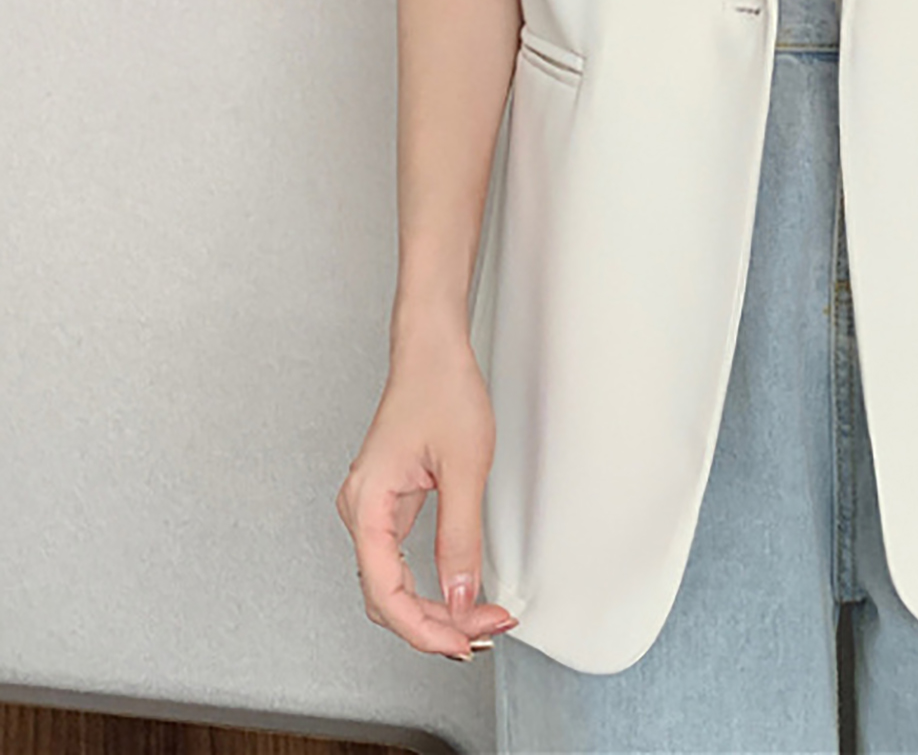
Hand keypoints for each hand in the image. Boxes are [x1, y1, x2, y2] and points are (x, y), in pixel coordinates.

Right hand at [334, 337, 518, 659]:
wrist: (433, 349)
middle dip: (434, 624)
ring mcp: (371, 507)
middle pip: (386, 596)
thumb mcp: (464, 466)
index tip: (464, 640)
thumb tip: (462, 596)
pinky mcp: (388, 502)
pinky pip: (401, 560)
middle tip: (484, 630)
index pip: (386, 593)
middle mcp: (360, 510)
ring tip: (478, 618)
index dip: (425, 628)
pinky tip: (457, 592)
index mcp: (367, 504)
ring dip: (433, 607)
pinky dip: (430, 583)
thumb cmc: (441, 389)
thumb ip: (460, 537)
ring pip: (393, 582)